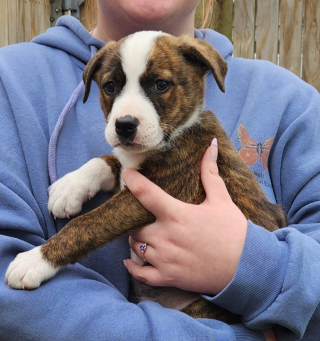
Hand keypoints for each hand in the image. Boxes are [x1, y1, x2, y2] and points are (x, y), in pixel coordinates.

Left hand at [122, 139, 246, 294]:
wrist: (246, 267)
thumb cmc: (234, 232)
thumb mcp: (222, 199)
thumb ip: (210, 172)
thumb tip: (210, 145)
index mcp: (177, 214)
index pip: (146, 193)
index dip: (133, 181)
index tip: (127, 173)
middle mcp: (166, 237)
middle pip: (135, 224)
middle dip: (134, 217)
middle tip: (138, 211)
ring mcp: (165, 259)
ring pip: (135, 246)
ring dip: (135, 238)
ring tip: (141, 232)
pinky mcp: (168, 277)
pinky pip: (141, 274)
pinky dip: (133, 266)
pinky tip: (131, 260)